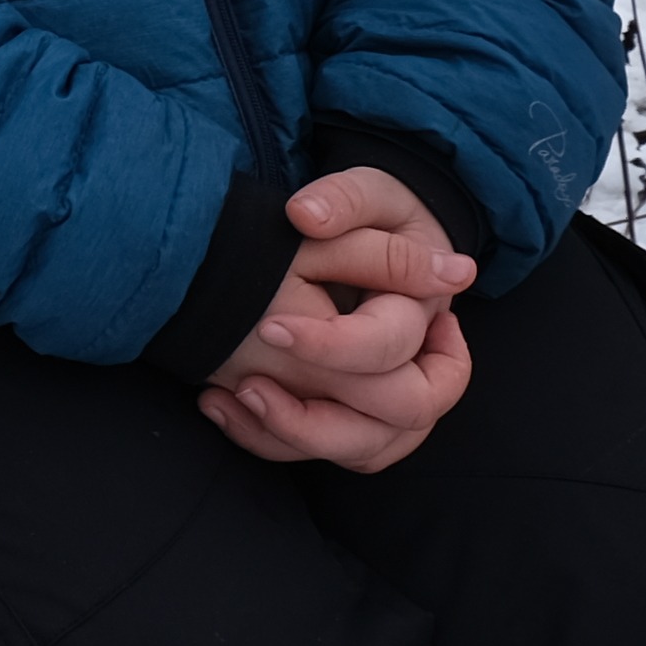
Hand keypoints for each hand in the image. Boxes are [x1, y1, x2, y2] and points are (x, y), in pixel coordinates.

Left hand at [198, 168, 477, 473]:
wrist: (367, 236)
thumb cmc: (368, 214)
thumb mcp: (367, 191)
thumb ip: (342, 199)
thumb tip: (308, 217)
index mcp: (424, 307)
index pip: (392, 346)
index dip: (333, 346)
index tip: (271, 327)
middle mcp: (419, 363)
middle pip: (400, 414)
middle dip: (322, 409)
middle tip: (250, 380)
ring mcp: (389, 399)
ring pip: (364, 450)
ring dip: (297, 435)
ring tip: (237, 395)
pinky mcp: (351, 415)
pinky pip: (327, 453)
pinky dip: (274, 440)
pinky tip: (220, 403)